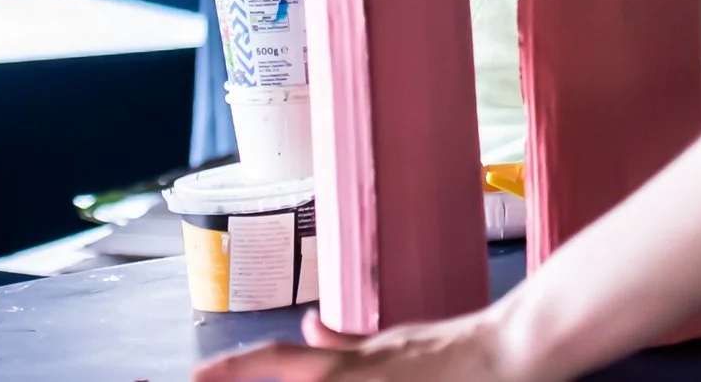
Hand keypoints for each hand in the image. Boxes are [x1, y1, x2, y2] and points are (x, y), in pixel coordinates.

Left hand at [193, 308, 515, 381]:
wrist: (506, 351)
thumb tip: (307, 324)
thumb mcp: (390, 341)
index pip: (274, 361)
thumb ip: (342, 342)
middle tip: (205, 380)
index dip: (231, 367)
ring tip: (270, 381)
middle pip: (290, 379)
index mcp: (345, 363)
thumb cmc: (450, 348)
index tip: (194, 374)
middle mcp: (351, 381)